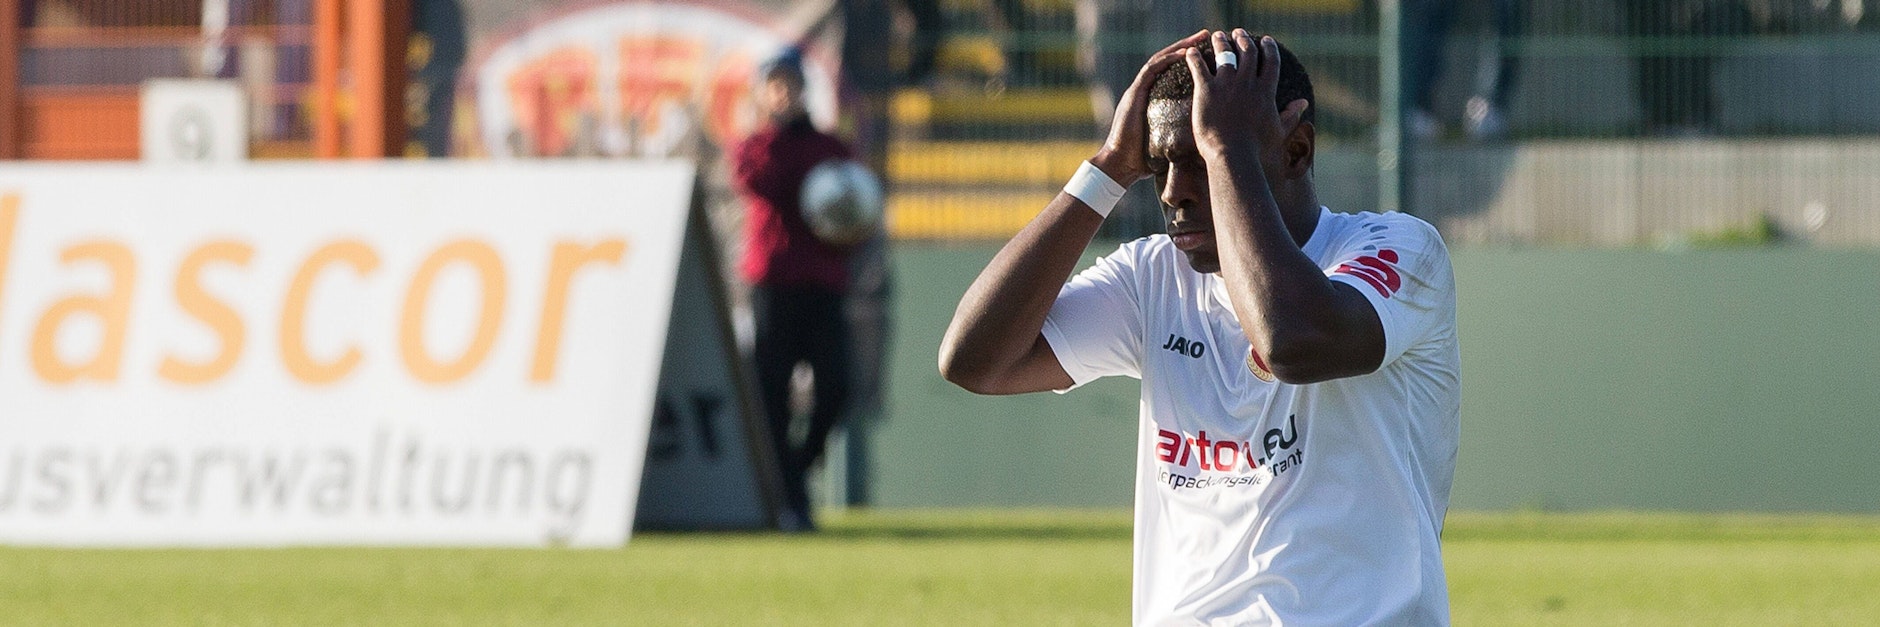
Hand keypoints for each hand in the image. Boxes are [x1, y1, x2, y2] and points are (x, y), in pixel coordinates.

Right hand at [1089, 30, 1210, 186]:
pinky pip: (1152, 69)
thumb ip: (1182, 133)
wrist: (1121, 165)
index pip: (1172, 72)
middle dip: (1188, 47)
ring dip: (1180, 47)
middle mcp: (1145, 90)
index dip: (1189, 61)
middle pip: (1168, 61)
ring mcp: (1138, 90)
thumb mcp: (1169, 141)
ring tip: (1199, 38)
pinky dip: (1168, 59)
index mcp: (1152, 99)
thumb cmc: (1144, 160)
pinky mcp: (1134, 93)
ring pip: (1161, 60)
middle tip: (1206, 36)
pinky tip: (1185, 52)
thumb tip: (1209, 138)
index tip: (1208, 53)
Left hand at [1184, 30, 1308, 168]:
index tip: (1265, 40)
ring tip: (1218, 36)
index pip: (1271, 60)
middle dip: (1243, 38)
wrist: (1233, 156)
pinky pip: (1199, 66)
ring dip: (1221, 41)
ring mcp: (1227, 85)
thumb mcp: (1279, 130)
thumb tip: (1303, 102)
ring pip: (1224, 53)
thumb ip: (1290, 114)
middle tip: (1238, 33)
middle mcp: (1248, 83)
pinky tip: (1191, 52)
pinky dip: (1195, 57)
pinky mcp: (1207, 91)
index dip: (1269, 47)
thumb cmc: (1257, 149)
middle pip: (1247, 51)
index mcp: (1266, 90)